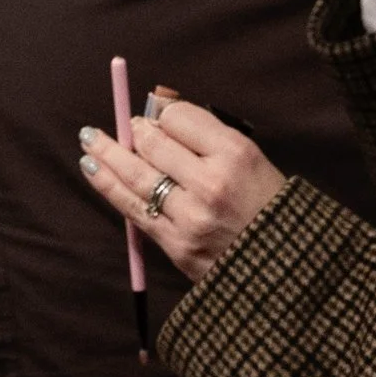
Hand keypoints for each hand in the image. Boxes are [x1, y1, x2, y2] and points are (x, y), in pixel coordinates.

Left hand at [80, 98, 284, 285]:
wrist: (285, 270)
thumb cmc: (268, 208)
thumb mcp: (251, 160)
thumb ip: (207, 135)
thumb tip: (159, 105)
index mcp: (236, 155)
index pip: (179, 118)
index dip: (164, 113)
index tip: (158, 116)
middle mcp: (211, 183)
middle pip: (153, 143)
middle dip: (135, 131)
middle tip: (129, 126)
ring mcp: (191, 216)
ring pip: (136, 174)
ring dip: (105, 152)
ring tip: (89, 138)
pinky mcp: (176, 245)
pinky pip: (132, 208)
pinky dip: (107, 184)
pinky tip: (92, 168)